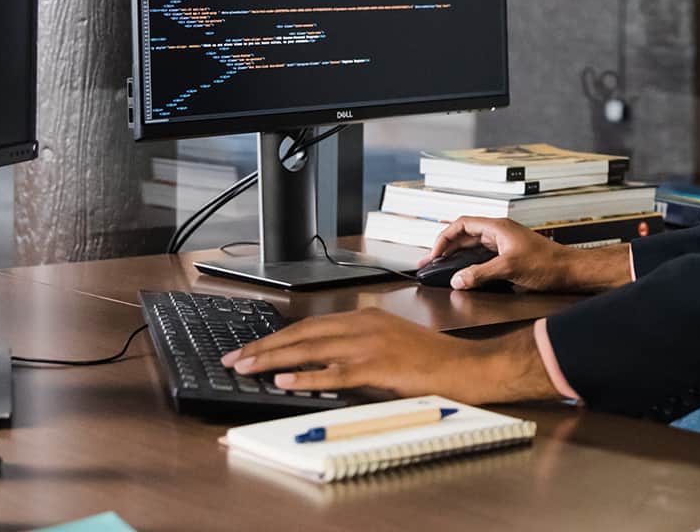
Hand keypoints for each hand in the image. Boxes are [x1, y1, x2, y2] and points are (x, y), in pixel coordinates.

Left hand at [220, 307, 558, 403]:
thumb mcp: (385, 344)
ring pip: (311, 350)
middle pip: (302, 334)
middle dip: (264, 346)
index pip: (308, 326)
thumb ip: (352, 347)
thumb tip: (314, 362)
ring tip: (247, 368)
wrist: (464, 367)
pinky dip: (307, 376)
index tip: (250, 347)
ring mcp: (370, 344)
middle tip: (235, 358)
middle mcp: (362, 325)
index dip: (276, 337)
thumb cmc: (428, 360)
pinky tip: (285, 381)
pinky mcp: (378, 366)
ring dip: (274, 359)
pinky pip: (334, 372)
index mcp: (363, 318)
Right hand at [419, 217, 630, 292]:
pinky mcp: (508, 256)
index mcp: (498, 227)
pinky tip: (463, 273)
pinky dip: (469, 263)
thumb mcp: (509, 269)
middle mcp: (499, 232)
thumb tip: (457, 280)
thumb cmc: (547, 264)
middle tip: (430, 262)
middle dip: (445, 248)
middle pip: (464, 235)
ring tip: (441, 267)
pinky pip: (482, 256)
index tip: (434, 252)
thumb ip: (480, 274)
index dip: (444, 237)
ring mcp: (504, 244)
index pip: (462, 224)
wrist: (570, 271)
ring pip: (472, 246)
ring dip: (456, 256)